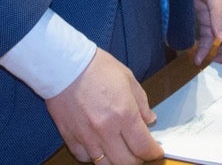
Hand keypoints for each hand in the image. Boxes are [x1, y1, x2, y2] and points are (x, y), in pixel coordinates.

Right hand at [46, 49, 162, 164]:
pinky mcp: (70, 138)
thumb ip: (142, 103)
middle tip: (140, 152)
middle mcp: (106, 130)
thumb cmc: (97, 68)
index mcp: (124, 114)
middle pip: (126, 162)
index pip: (143, 147)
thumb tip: (150, 120)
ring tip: (121, 152)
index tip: (156, 152)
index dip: (153, 153)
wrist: (65, 66)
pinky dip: (94, 157)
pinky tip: (99, 146)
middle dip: (138, 160)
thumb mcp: (129, 79)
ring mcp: (86, 137)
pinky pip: (84, 158)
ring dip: (116, 161)